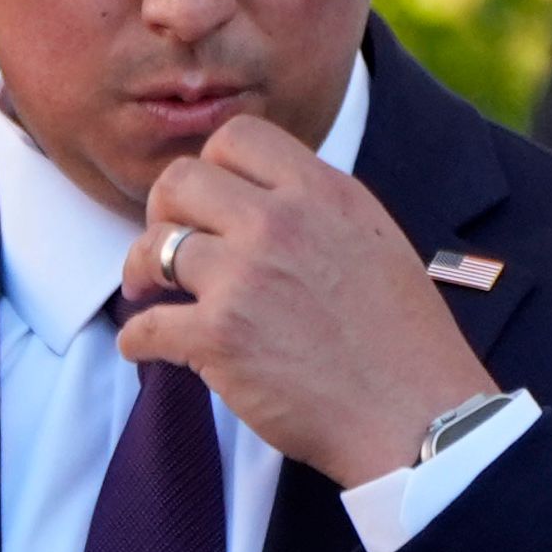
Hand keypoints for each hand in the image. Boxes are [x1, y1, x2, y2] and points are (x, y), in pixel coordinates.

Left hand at [119, 115, 496, 489]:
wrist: (416, 415)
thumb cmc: (402, 341)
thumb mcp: (373, 242)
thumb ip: (315, 211)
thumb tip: (257, 201)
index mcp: (324, 192)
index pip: (237, 136)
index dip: (208, 167)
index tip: (205, 203)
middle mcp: (281, 222)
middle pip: (179, 180)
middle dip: (161, 212)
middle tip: (165, 245)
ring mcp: (245, 277)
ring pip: (152, 247)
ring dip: (139, 272)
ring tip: (148, 293)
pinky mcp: (218, 336)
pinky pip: (143, 325)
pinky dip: (136, 340)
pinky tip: (145, 347)